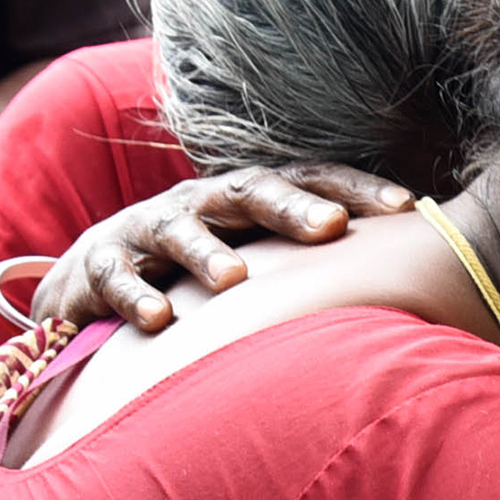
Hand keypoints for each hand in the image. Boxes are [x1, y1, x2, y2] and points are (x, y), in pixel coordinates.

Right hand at [31, 164, 415, 331]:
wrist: (87, 281)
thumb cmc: (192, 275)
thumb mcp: (254, 260)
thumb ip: (314, 268)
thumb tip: (412, 289)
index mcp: (246, 200)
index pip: (308, 179)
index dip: (357, 189)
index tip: (407, 209)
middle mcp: (200, 204)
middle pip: (249, 191)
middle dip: (290, 207)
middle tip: (331, 229)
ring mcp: (147, 232)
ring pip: (179, 230)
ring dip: (206, 253)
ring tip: (234, 280)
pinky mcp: (99, 268)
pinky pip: (116, 278)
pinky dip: (136, 296)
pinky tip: (160, 320)